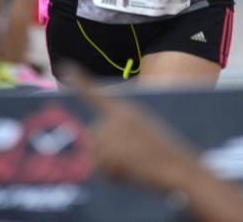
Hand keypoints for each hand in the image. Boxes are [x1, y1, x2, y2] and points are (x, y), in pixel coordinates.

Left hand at [66, 66, 200, 191]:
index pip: (95, 94)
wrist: (177, 167)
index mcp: (125, 110)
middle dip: (103, 149)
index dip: (79, 80)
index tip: (65, 66)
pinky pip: (99, 168)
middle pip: (92, 135)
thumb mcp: (143, 129)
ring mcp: (111, 137)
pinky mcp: (109, 154)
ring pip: (93, 153)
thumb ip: (119, 128)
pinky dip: (112, 174)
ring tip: (133, 163)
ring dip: (108, 163)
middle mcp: (115, 119)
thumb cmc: (163, 151)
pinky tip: (132, 171)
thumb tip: (94, 138)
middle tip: (131, 155)